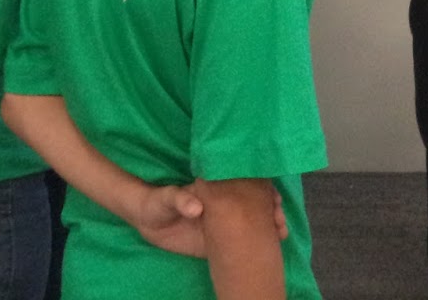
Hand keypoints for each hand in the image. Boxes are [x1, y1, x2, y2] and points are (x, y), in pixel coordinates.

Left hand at [132, 180, 289, 257]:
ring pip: (253, 220)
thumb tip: (196, 207)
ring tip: (279, 230)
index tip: (275, 197)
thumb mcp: (166, 198)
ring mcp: (224, 221)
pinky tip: (270, 243)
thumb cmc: (157, 201)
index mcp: (216, 187)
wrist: (147, 223)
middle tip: (279, 218)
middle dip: (273, 208)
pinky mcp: (219, 241)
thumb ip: (179, 199)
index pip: (245, 183)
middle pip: (256, 202)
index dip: (263, 188)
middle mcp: (225, 202)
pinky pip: (241, 241)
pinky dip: (257, 242)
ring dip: (270, 223)